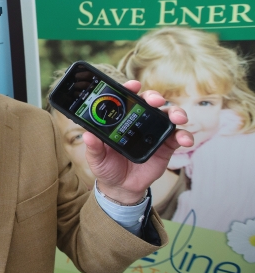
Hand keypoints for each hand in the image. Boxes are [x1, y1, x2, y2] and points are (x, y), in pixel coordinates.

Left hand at [83, 80, 192, 204]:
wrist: (122, 186)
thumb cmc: (107, 167)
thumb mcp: (96, 158)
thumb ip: (93, 147)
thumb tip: (87, 135)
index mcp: (121, 120)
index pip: (126, 98)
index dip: (130, 89)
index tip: (133, 85)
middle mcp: (139, 121)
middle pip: (149, 102)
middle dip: (154, 97)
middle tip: (156, 101)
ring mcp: (154, 131)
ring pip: (168, 115)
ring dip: (175, 112)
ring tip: (178, 118)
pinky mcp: (166, 145)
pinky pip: (178, 136)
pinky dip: (184, 135)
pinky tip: (185, 140)